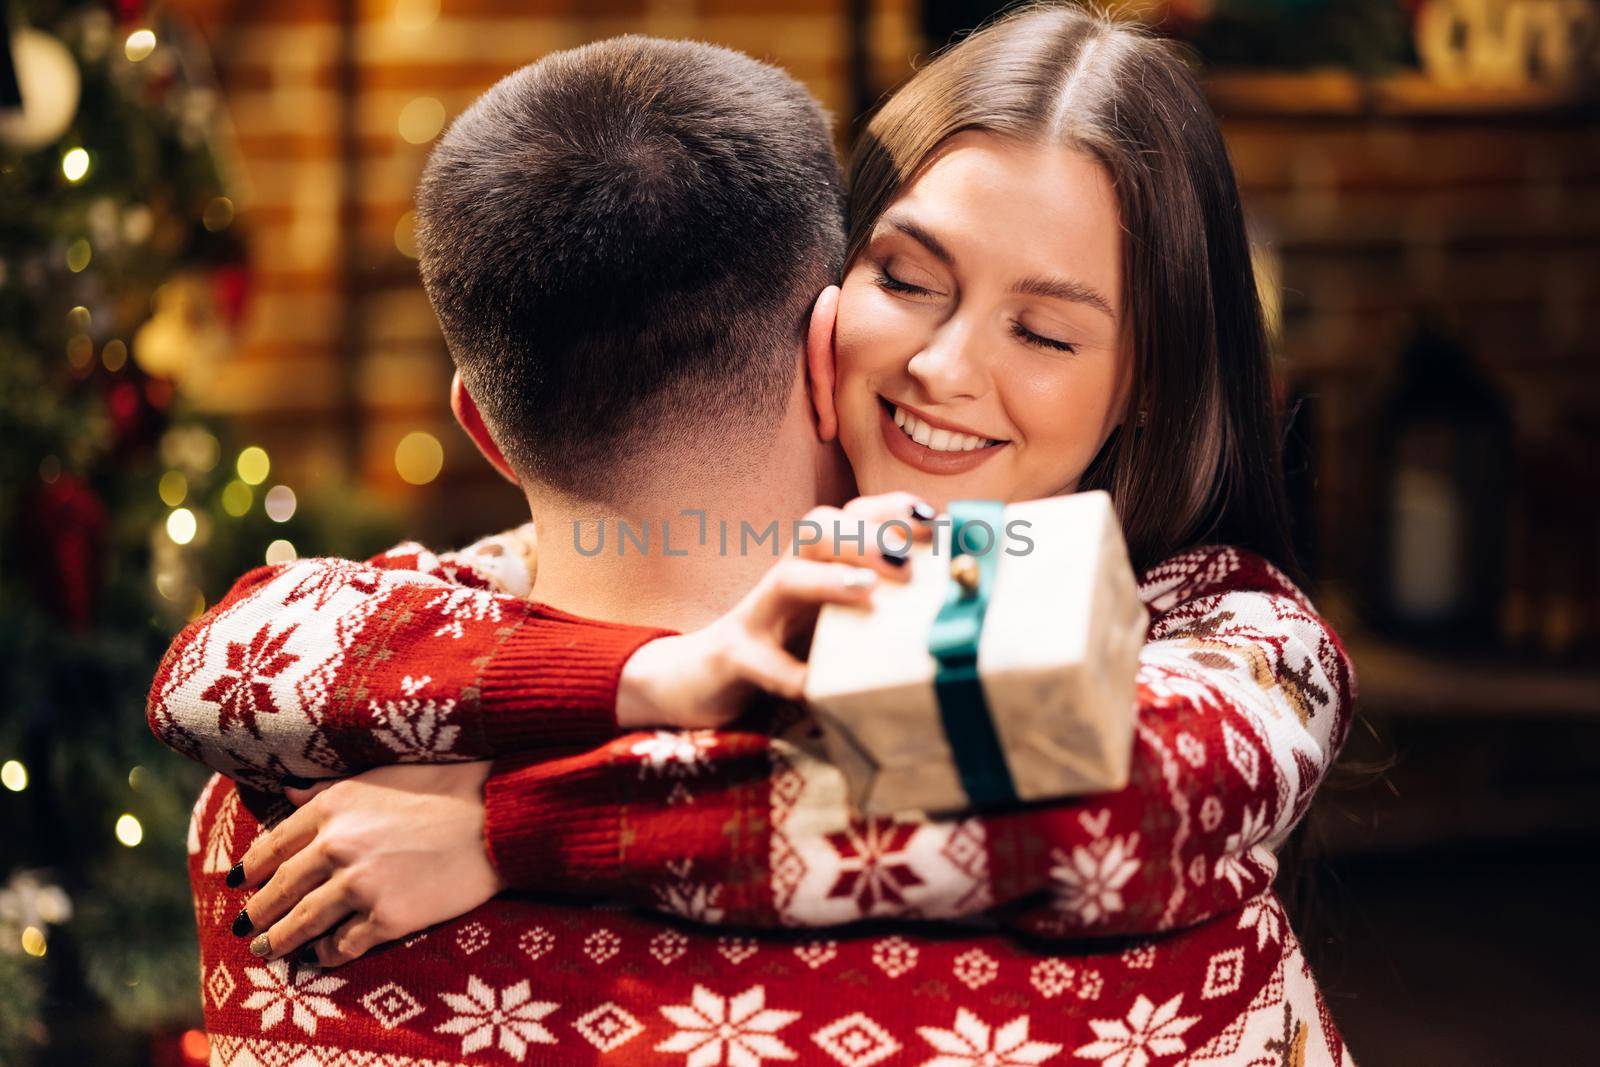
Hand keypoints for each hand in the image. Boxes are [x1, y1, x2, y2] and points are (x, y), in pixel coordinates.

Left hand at [229, 761, 502, 967]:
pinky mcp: (387, 918)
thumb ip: (327, 790)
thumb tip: (286, 792)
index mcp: (331, 808)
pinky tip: (323, 956)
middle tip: (246, 926)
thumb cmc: (446, 786)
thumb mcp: (379, 775)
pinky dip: (329, 953)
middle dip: (259, 912)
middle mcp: (337, 847)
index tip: (239, 882)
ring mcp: (360, 886)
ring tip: (270, 950)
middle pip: (281, 889)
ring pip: (304, 922)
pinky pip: (345, 944)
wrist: (496, 816)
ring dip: (282, 940)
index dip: (252, 868)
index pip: (274, 845)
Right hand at [616, 492, 934, 729]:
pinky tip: (814, 686)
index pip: (853, 514)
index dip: (894, 509)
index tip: (940, 522)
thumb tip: (956, 608)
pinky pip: (760, 660)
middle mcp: (788, 574)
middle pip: (819, 528)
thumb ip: (881, 606)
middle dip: (865, 535)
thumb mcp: (835, 619)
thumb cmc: (788, 645)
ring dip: (827, 579)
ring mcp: (758, 613)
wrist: (704, 679)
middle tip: (908, 563)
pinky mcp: (736, 655)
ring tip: (868, 591)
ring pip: (787, 577)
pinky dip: (788, 673)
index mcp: (817, 562)